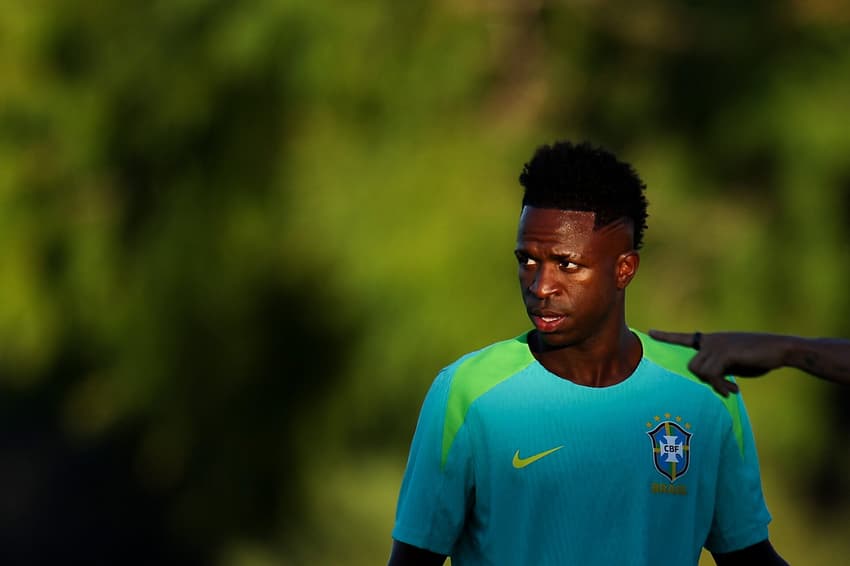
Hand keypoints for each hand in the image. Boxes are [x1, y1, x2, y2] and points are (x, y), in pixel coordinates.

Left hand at [648, 330, 789, 395]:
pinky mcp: (725, 352)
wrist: (780, 349)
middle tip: (724, 389)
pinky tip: (734, 391)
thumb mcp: (733, 364)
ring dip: (715, 385)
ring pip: (699, 371)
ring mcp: (717, 345)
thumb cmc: (758, 357)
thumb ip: (717, 367)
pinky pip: (712, 374)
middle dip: (705, 381)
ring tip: (731, 390)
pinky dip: (721, 386)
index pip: (684, 338)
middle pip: (691, 366)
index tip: (649, 332)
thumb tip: (707, 379)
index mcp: (711, 341)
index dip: (666, 337)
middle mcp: (710, 340)